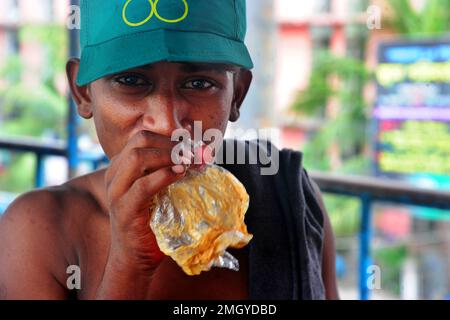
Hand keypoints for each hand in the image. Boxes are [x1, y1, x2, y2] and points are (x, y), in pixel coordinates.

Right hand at [104, 130, 189, 274]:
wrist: (136, 257)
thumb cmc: (153, 222)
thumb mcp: (160, 191)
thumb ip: (169, 171)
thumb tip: (199, 153)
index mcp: (122, 167)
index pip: (142, 138)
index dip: (169, 137)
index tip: (192, 144)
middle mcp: (115, 175)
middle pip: (139, 141)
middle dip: (170, 143)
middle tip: (193, 152)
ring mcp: (116, 192)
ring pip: (137, 157)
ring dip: (168, 155)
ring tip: (189, 161)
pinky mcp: (124, 209)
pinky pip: (143, 185)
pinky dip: (164, 176)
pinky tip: (180, 174)